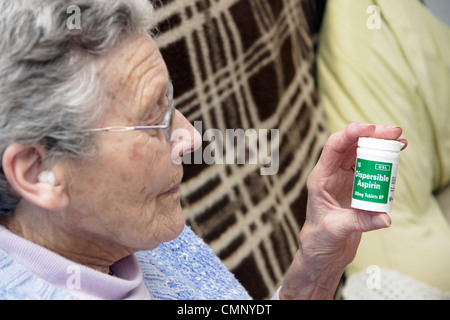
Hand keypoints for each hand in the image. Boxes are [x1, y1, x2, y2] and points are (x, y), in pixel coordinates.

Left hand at [280, 123, 406, 298]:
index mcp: (320, 178)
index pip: (333, 148)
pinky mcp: (355, 187)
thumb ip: (359, 222)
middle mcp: (331, 174)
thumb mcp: (336, 229)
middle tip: (394, 133)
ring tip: (399, 141)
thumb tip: (384, 217)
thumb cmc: (320, 239)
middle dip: (371, 136)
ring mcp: (343, 179)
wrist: (322, 251)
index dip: (350, 134)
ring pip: (360, 153)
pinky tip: (396, 154)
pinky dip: (382, 160)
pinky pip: (369, 167)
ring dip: (378, 145)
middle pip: (350, 146)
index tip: (371, 128)